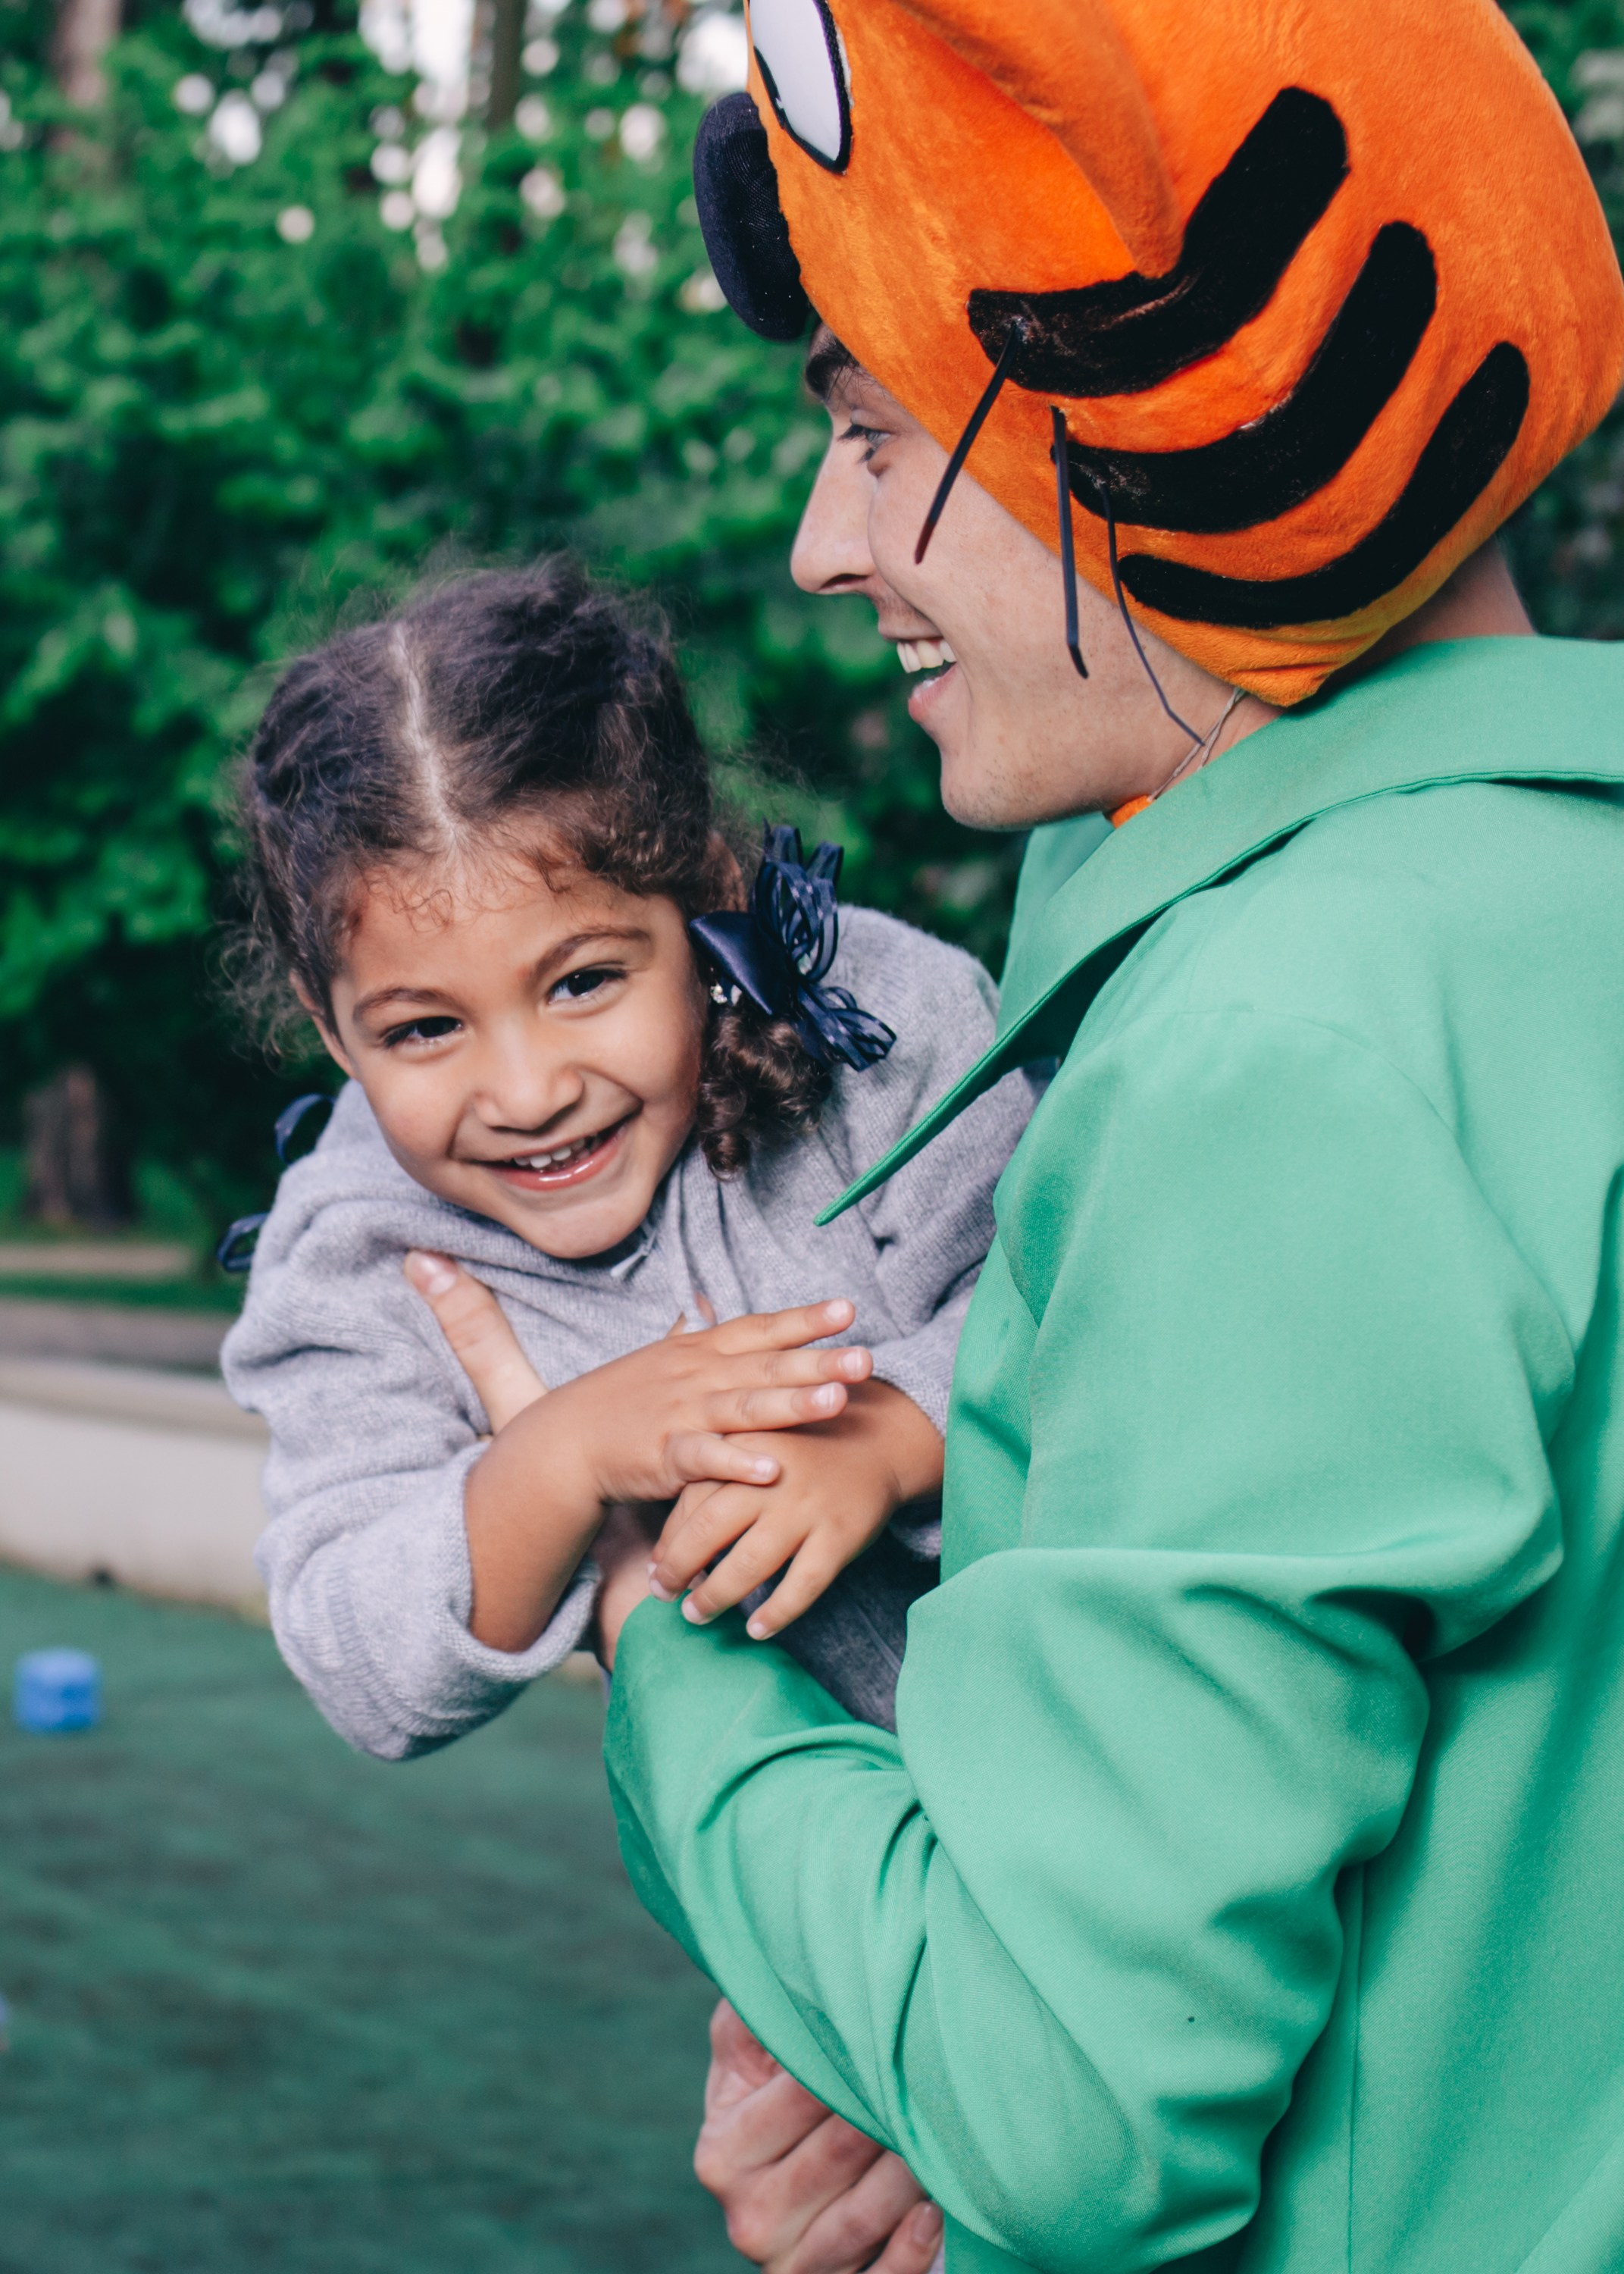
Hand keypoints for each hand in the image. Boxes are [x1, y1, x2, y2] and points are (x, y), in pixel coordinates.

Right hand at [414, 1263, 874, 1651]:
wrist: (566, 1440)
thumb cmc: (622, 1401)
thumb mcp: (662, 1360)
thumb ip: (693, 1336)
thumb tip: (705, 1305)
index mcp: (701, 1352)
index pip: (759, 1329)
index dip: (803, 1320)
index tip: (848, 1309)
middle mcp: (698, 1376)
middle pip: (766, 1365)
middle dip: (818, 1360)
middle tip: (866, 1357)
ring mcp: (682, 1415)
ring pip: (744, 1407)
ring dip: (792, 1404)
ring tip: (837, 1402)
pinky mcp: (665, 1455)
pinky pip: (706, 1459)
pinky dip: (738, 1463)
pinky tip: (773, 1469)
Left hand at [649, 1381, 942, 1637]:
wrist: (879, 1439)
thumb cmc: (801, 1450)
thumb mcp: (756, 1444)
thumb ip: (714, 1478)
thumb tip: (666, 1546)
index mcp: (745, 1449)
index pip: (692, 1500)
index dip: (669, 1539)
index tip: (656, 1567)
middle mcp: (772, 1477)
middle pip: (710, 1531)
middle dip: (679, 1569)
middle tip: (663, 1595)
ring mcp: (807, 1507)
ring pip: (750, 1562)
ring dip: (716, 1595)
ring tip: (697, 1615)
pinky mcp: (841, 1534)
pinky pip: (803, 1583)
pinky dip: (777, 1611)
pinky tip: (757, 1629)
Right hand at [695, 2002, 942, 2273]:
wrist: (783, 2196)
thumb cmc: (777, 2101)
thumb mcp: (752, 2055)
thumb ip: (761, 2011)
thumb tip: (792, 1944)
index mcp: (722, 2151)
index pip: (797, 2096)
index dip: (853, 2056)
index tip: (893, 2020)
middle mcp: (748, 2217)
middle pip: (838, 2153)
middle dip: (891, 2105)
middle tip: (938, 2066)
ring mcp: (791, 2266)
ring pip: (862, 2217)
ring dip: (913, 2170)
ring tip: (947, 2128)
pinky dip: (912, 2249)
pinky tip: (938, 2209)